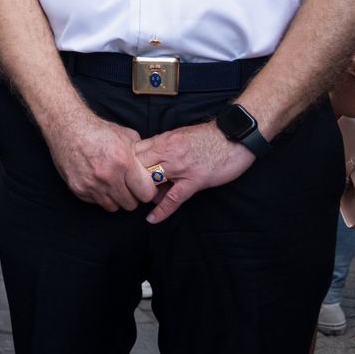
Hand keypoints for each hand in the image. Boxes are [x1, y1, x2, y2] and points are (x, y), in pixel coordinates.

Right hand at [41, 112, 158, 211]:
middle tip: (127, 186)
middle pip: (130, 204)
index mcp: (123, 162)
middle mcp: (107, 176)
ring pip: (112, 207)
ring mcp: (91, 184)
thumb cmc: (97, 130)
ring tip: (112, 185)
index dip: (146, 191)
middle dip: (131, 196)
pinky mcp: (78, 188)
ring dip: (115, 198)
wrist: (67, 127)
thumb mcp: (125, 136)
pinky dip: (98, 195)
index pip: (146, 193)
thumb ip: (140, 154)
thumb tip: (151, 166)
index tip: (143, 186)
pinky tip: (97, 182)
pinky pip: (95, 202)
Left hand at [133, 121, 255, 223]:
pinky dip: (162, 210)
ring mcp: (180, 167)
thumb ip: (161, 145)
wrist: (234, 136)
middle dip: (128, 180)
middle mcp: (167, 152)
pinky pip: (174, 198)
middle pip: (136, 167)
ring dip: (142, 194)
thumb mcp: (178, 135)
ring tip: (137, 202)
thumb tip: (147, 156)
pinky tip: (152, 219)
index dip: (124, 164)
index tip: (120, 173)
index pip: (133, 152)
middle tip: (125, 190)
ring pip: (151, 182)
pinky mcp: (195, 180)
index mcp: (162, 141)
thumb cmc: (207, 136)